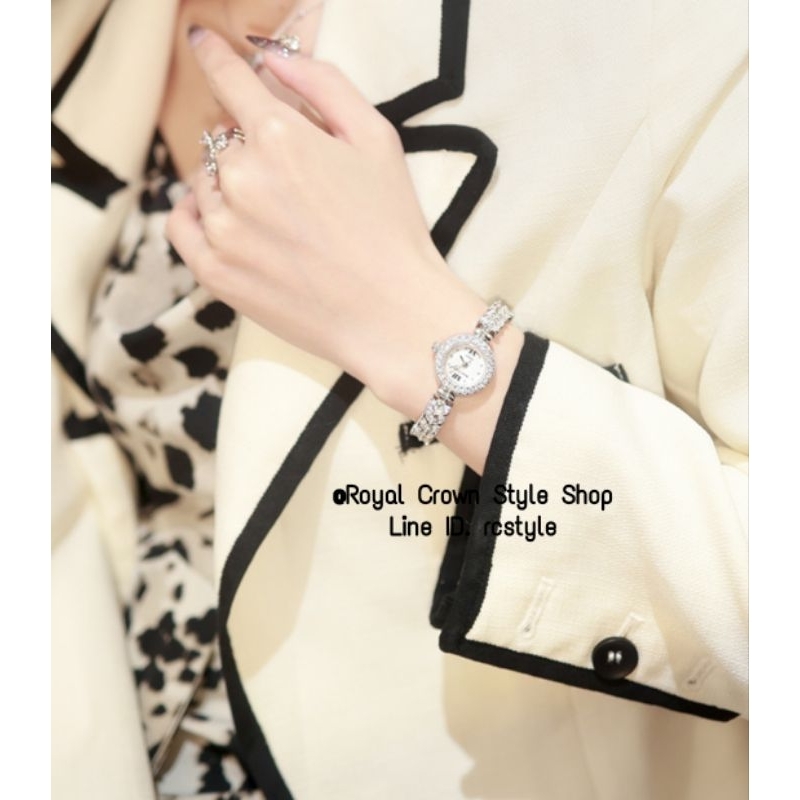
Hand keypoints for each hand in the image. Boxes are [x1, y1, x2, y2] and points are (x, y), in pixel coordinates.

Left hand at [166, 29, 486, 412]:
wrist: (391, 315)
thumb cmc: (392, 228)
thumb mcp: (378, 139)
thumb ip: (324, 84)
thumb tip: (272, 56)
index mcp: (281, 136)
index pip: (231, 79)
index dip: (215, 55)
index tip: (200, 39)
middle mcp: (241, 176)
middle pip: (222, 137)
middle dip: (249, 144)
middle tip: (291, 178)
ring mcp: (223, 228)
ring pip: (204, 182)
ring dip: (229, 184)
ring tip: (276, 215)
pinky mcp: (215, 273)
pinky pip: (180, 225)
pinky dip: (195, 215)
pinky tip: (223, 221)